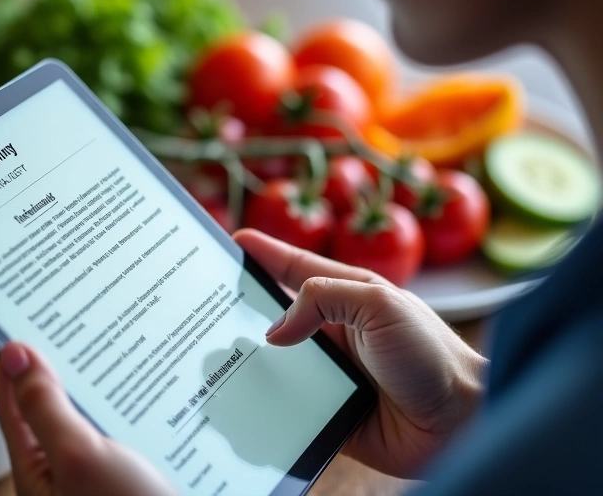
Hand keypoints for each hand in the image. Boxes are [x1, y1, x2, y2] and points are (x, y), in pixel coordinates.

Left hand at [0, 343, 176, 495]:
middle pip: (49, 411)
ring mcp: (97, 476)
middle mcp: (64, 473)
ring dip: (95, 386)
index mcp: (37, 470)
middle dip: (56, 370)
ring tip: (104, 350)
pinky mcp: (129, 477)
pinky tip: (141, 391)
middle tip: (66, 327)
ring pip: (88, 420)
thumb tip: (14, 354)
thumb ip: (44, 406)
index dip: (12, 366)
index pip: (12, 407)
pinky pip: (118, 434)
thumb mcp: (77, 454)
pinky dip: (124, 408)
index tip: (16, 325)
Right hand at [234, 229, 487, 478]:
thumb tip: (274, 330)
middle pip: (278, 316)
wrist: (458, 423)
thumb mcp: (380, 305)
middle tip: (205, 301)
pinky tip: (240, 402)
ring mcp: (331, 371)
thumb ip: (323, 300)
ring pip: (277, 362)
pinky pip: (288, 404)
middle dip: (244, 308)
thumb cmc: (432, 354)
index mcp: (348, 296)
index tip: (233, 241)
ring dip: (250, 360)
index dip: (265, 253)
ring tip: (210, 353)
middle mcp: (335, 331)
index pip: (295, 269)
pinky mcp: (327, 409)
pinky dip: (266, 403)